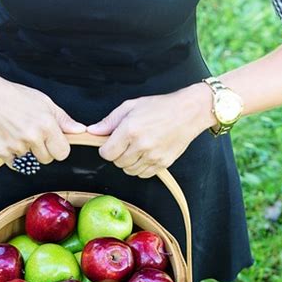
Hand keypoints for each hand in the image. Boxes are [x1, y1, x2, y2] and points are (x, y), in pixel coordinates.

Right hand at [0, 68, 85, 168]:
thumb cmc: (17, 97)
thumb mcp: (45, 103)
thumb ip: (64, 120)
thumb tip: (81, 131)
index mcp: (46, 125)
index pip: (63, 153)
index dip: (59, 148)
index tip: (54, 142)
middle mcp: (32, 137)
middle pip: (47, 159)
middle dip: (44, 151)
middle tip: (34, 135)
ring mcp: (16, 146)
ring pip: (31, 162)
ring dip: (28, 152)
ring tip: (20, 133)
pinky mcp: (1, 151)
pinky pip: (15, 164)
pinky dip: (14, 155)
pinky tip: (10, 138)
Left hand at [87, 83, 213, 177]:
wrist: (189, 112)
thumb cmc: (160, 106)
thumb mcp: (131, 106)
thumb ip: (109, 121)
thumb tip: (92, 131)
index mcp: (130, 130)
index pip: (106, 153)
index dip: (106, 149)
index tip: (111, 144)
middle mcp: (141, 145)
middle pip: (117, 163)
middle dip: (118, 154)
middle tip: (126, 143)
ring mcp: (153, 156)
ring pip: (129, 171)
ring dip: (129, 162)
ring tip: (137, 148)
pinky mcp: (163, 163)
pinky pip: (144, 174)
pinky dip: (141, 167)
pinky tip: (146, 154)